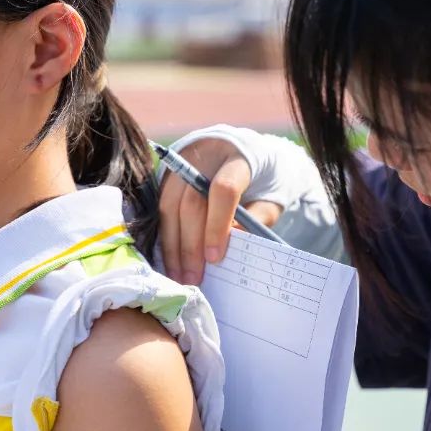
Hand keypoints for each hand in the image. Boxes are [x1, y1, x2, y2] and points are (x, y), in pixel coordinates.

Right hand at [159, 138, 283, 285]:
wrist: (246, 152)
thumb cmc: (264, 181)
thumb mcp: (270, 200)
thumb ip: (255, 220)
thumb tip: (228, 248)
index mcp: (238, 157)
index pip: (223, 190)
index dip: (217, 225)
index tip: (214, 258)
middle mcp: (205, 155)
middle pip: (189, 201)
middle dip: (189, 244)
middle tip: (192, 278)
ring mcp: (181, 163)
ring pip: (168, 205)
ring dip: (171, 245)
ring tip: (177, 275)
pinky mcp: (168, 174)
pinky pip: (159, 207)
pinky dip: (164, 235)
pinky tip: (169, 259)